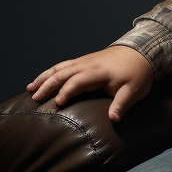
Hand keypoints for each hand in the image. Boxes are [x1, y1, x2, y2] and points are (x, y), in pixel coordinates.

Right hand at [27, 46, 153, 122]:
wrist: (141, 52)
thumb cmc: (138, 74)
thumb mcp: (133, 91)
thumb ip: (122, 105)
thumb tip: (114, 119)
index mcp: (98, 72)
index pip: (77, 81)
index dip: (66, 92)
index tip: (57, 104)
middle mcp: (87, 64)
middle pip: (62, 73)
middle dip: (46, 85)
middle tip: (34, 98)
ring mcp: (84, 61)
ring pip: (59, 68)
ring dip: (44, 78)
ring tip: (29, 88)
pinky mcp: (84, 61)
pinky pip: (63, 66)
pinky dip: (50, 72)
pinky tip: (42, 79)